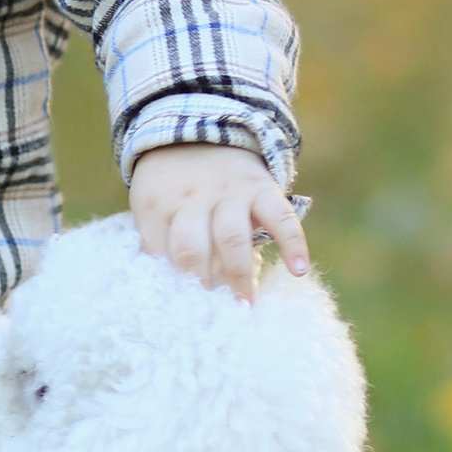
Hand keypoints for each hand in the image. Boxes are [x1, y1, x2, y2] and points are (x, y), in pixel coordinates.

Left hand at [128, 144, 310, 301]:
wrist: (199, 131)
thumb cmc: (171, 188)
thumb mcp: (153, 207)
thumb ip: (160, 245)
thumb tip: (170, 301)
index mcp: (156, 205)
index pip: (158, 253)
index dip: (169, 287)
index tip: (178, 317)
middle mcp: (191, 197)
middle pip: (191, 246)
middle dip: (201, 286)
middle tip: (211, 320)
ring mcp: (227, 192)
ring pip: (231, 235)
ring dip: (238, 275)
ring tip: (245, 308)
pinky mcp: (260, 187)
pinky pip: (279, 215)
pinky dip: (292, 242)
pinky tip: (298, 270)